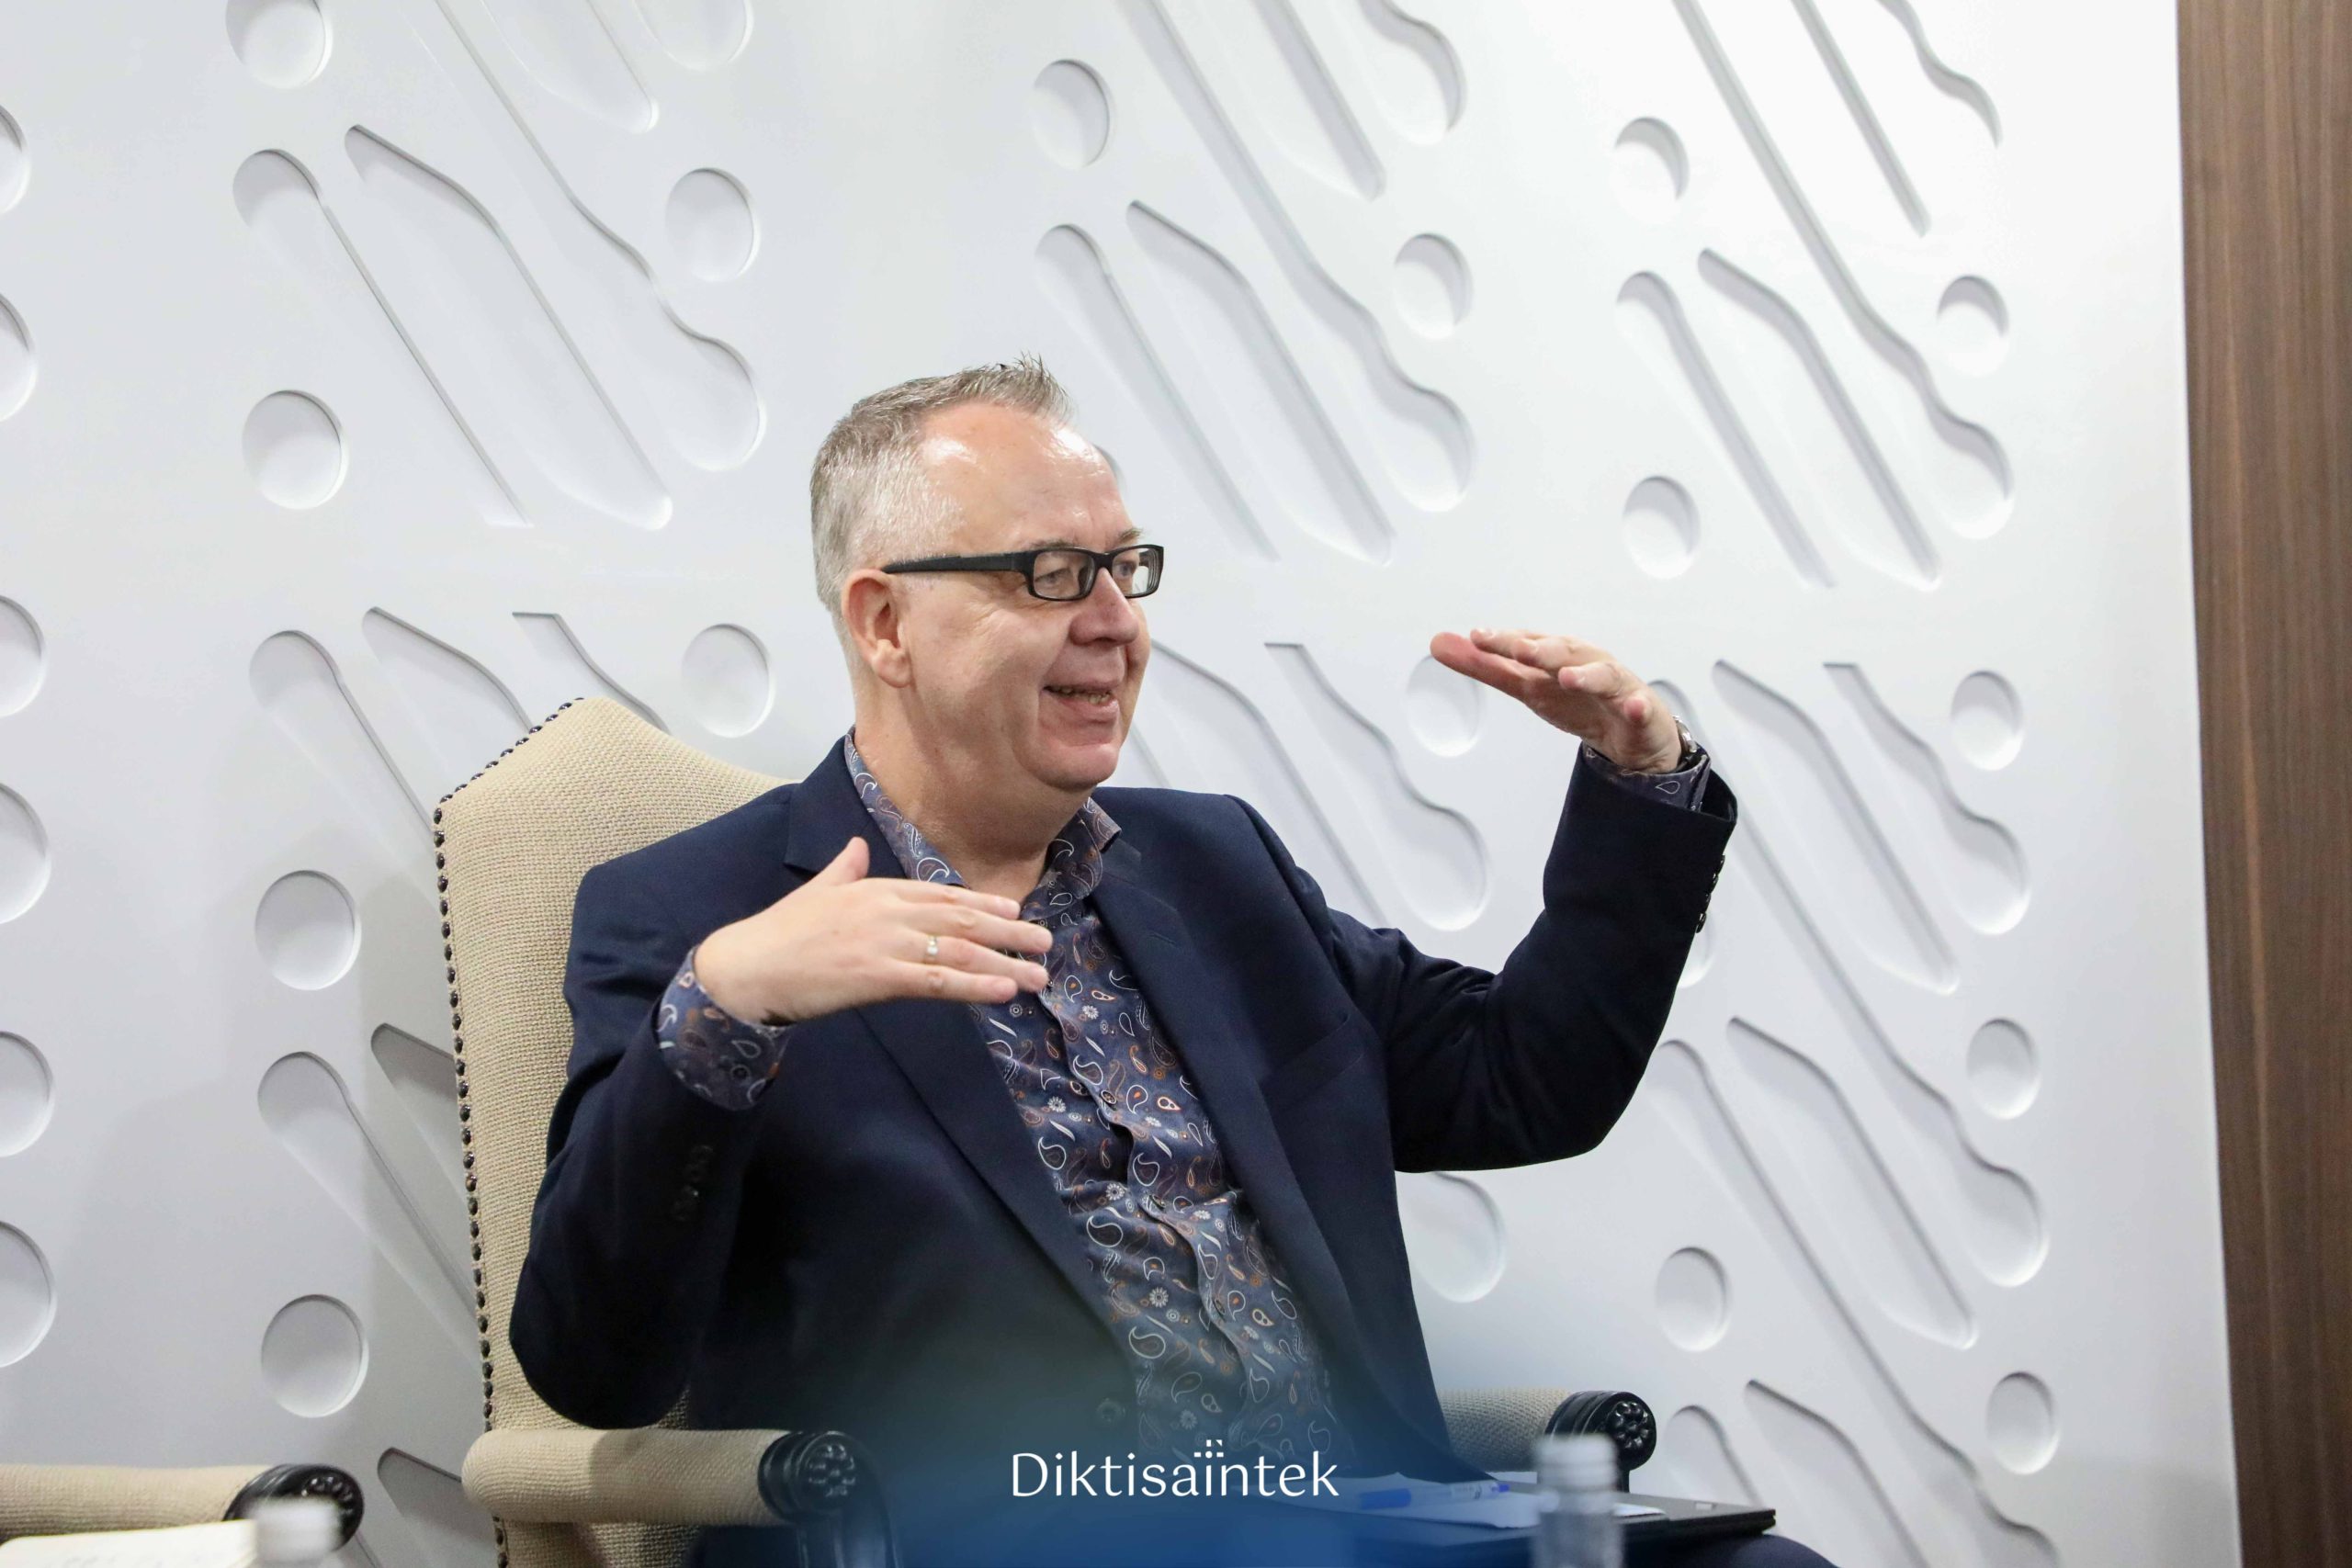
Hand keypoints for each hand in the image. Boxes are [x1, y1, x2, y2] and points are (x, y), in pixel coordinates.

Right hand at [692, 837, 1053, 1023]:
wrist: (747, 966)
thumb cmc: (779, 933)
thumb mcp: (816, 892)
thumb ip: (842, 869)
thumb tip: (853, 846)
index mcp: (876, 889)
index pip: (942, 894)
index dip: (983, 904)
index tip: (1015, 912)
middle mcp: (888, 910)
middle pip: (961, 920)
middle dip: (1008, 933)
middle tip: (1044, 943)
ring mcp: (885, 943)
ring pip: (958, 951)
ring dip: (1004, 963)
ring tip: (1036, 975)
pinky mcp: (878, 976)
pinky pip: (936, 981)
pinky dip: (973, 985)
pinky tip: (1001, 991)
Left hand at [1430, 628, 1682, 771]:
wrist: (1630, 730)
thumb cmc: (1577, 698)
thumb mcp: (1525, 685)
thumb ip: (1485, 666)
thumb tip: (1438, 643)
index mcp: (1557, 655)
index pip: (1528, 643)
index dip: (1505, 641)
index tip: (1478, 637)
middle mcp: (1586, 662)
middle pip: (1565, 653)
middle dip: (1542, 650)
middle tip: (1519, 650)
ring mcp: (1616, 687)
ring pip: (1603, 676)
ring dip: (1587, 675)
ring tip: (1568, 677)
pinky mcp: (1640, 712)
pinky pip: (1641, 709)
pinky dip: (1639, 707)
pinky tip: (1635, 707)